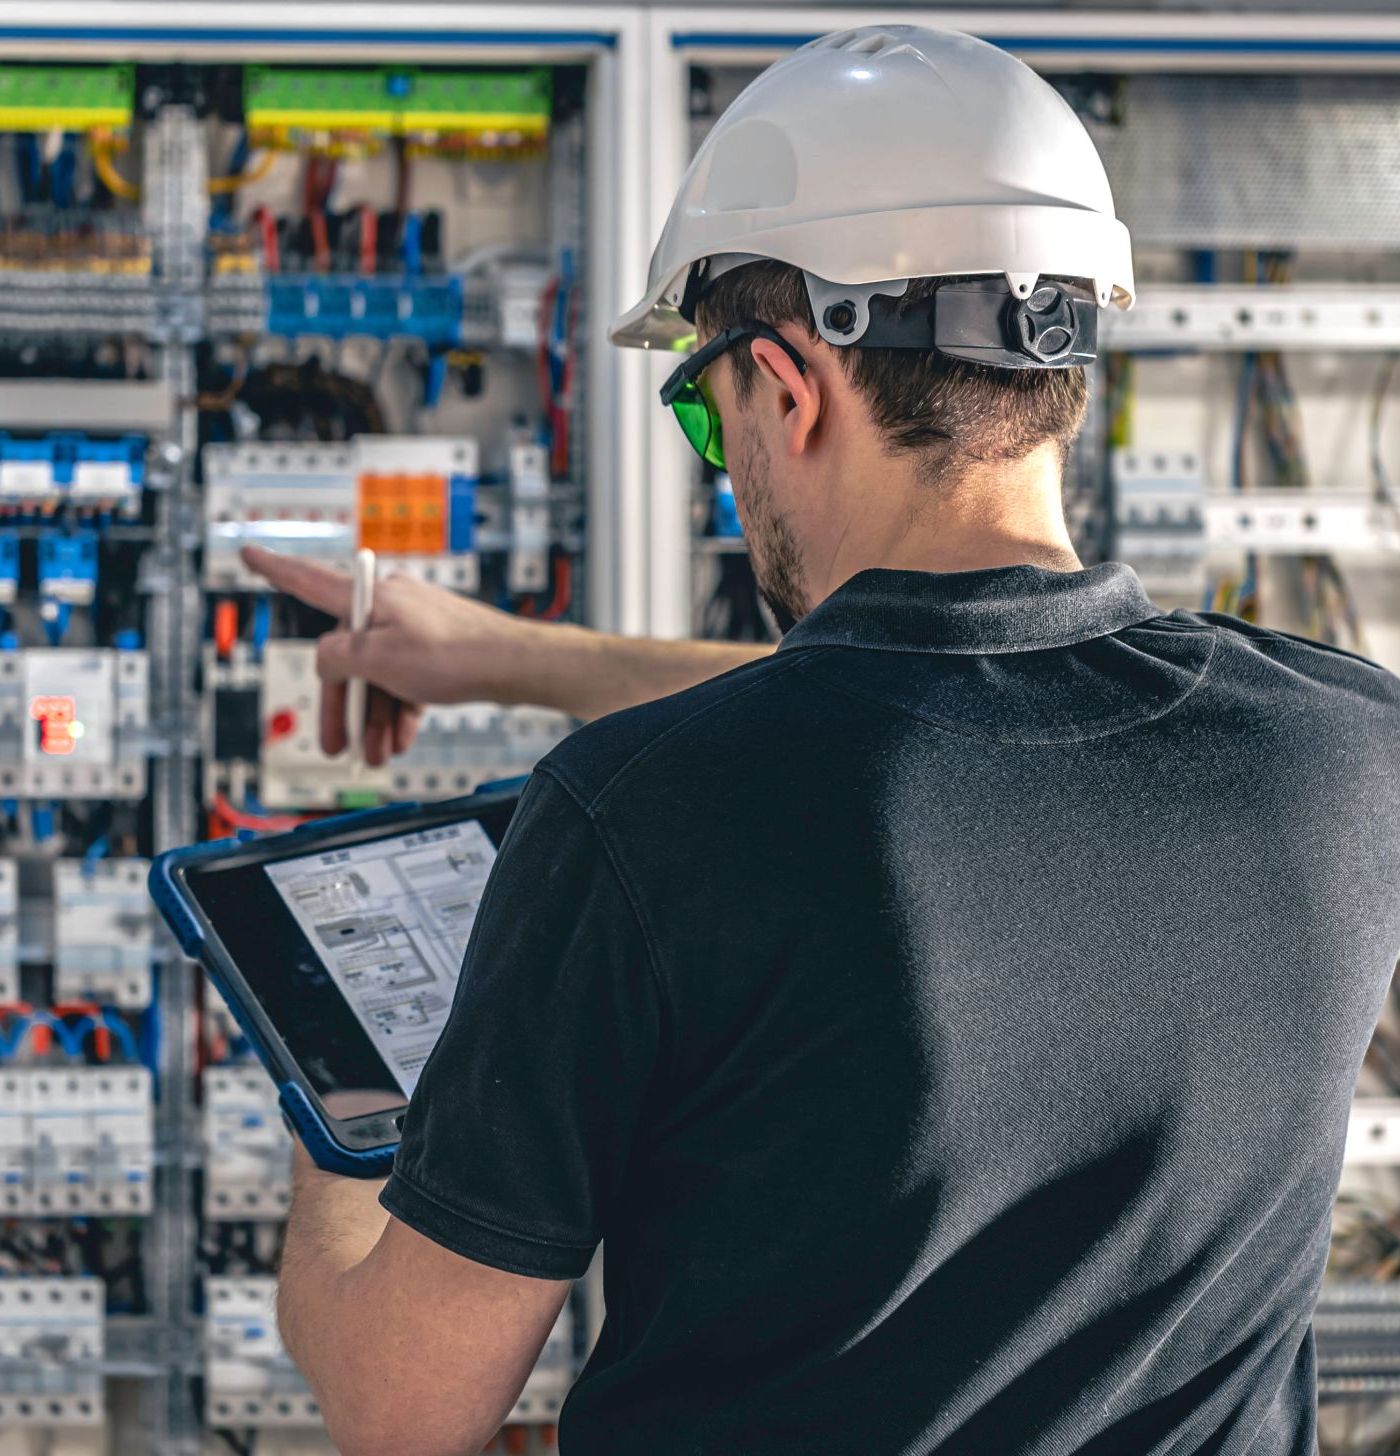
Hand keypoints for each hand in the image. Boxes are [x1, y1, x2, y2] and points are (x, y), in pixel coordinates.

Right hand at [241, 545, 542, 765]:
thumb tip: (326, 660)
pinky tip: (400, 740)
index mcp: (368, 597)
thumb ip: (336, 657)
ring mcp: (414, 625)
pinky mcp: (436, 646)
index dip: (275, 569)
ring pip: (379, 675)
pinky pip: (406, 680)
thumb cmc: (455, 655)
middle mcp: (389, 604)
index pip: (308, 579)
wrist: (515, 666)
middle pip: (348, 656)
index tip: (249, 554)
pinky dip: (400, 710)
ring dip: (374, 718)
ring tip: (376, 756)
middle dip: (344, 706)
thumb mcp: (378, 661)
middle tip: (337, 745)